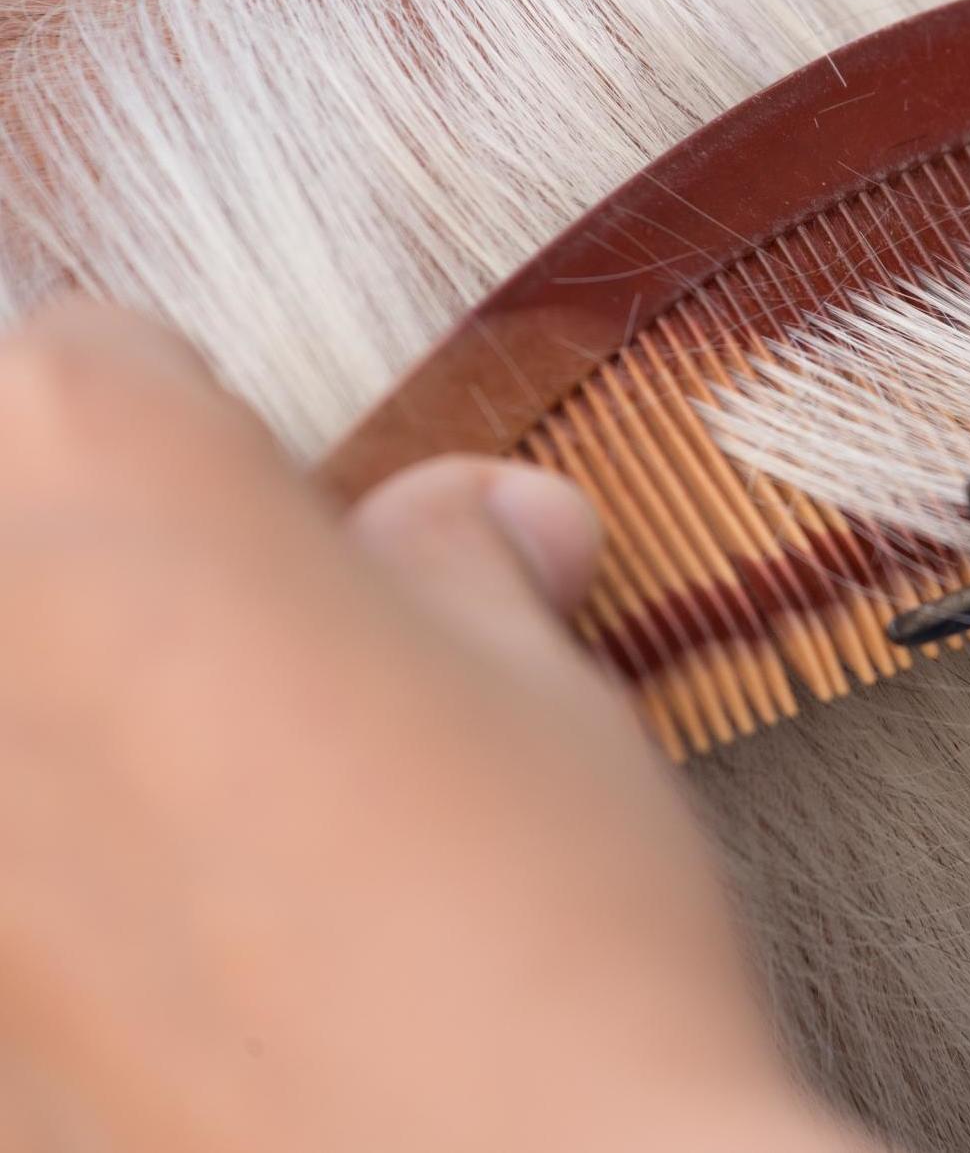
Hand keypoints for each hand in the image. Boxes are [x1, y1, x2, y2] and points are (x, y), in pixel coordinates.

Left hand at [0, 301, 874, 1152]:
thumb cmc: (549, 934)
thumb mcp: (545, 696)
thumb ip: (459, 570)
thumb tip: (479, 520)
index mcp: (106, 491)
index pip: (94, 359)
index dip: (218, 434)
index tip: (300, 526)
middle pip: (2, 532)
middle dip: (114, 581)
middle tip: (264, 688)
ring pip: (2, 722)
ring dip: (73, 744)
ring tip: (229, 853)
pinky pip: (6, 899)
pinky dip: (52, 906)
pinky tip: (186, 977)